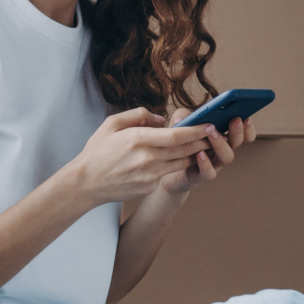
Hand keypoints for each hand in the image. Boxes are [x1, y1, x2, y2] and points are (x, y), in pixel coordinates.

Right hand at [68, 108, 212, 204]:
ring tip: (206, 144)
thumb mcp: (112, 124)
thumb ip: (139, 116)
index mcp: (137, 139)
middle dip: (203, 142)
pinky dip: (177, 164)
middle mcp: (146, 159)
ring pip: (180, 163)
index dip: (196, 131)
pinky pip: (168, 173)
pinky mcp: (149, 187)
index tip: (210, 125)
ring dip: (195, 154)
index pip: (175, 135)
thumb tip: (162, 119)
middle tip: (217, 134)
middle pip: (184, 150)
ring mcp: (149, 176)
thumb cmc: (98, 151)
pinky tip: (184, 158)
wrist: (86, 183)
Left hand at [156, 112, 257, 194]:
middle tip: (235, 120)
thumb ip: (182, 116)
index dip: (247, 128)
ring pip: (227, 157)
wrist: (168, 169)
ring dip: (222, 144)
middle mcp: (221, 151)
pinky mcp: (201, 176)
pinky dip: (206, 163)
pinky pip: (209, 173)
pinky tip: (200, 153)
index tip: (246, 117)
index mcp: (222, 137)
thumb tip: (181, 118)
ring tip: (213, 133)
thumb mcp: (180, 125)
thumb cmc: (180, 143)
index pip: (243, 134)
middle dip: (237, 131)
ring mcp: (213, 164)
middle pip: (236, 143)